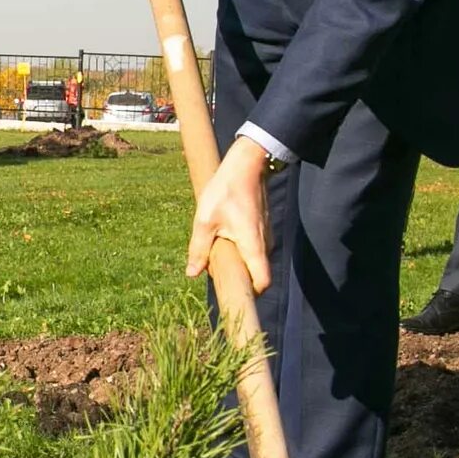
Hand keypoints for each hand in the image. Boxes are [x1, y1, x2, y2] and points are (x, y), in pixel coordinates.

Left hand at [186, 136, 272, 293]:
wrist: (246, 164)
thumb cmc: (225, 190)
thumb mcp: (205, 220)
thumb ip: (198, 249)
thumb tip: (192, 273)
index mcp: (253, 246)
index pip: (262, 282)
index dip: (250, 293)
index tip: (233, 292)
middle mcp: (265, 243)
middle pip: (257, 273)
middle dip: (239, 276)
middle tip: (217, 270)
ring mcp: (266, 234)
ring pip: (255, 259)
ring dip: (239, 261)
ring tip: (218, 250)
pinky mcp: (263, 226)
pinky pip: (254, 246)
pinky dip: (242, 249)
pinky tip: (225, 236)